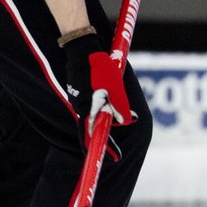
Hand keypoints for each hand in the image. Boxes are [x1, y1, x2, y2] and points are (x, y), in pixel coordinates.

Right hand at [61, 29, 131, 150]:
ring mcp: (78, 99)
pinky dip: (100, 106)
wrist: (81, 48)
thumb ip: (120, 106)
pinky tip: (106, 97)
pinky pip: (91, 105)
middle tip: (118, 140)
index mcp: (87, 108)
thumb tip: (128, 121)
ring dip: (105, 116)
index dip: (105, 147)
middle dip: (107, 131)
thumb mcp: (114, 87)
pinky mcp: (79, 92)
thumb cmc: (99, 67)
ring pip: (94, 114)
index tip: (115, 157)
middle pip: (94, 126)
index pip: (92, 135)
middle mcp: (80, 107)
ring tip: (114, 110)